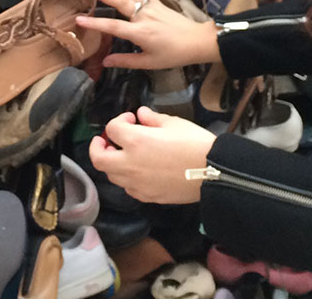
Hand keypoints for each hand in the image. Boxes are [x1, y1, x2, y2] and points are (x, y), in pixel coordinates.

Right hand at [78, 0, 219, 69]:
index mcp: (141, 33)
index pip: (114, 27)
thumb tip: (104, 61)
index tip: (79, 19)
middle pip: (120, 1)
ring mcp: (151, 7)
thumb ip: (125, 61)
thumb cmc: (173, 54)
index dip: (96, 23)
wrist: (196, 41)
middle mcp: (144, 16)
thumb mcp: (149, 63)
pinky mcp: (157, 2)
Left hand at [88, 106, 215, 203]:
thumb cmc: (195, 144)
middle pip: (99, 158)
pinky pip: (128, 188)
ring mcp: (136, 184)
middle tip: (107, 141)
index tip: (132, 119)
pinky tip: (139, 172)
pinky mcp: (147, 196)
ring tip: (124, 155)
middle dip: (98, 147)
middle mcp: (129, 164)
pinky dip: (127, 179)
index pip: (112, 129)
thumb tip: (140, 114)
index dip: (119, 120)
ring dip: (113, 163)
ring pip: (112, 175)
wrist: (214, 173)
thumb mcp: (174, 123)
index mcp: (135, 141)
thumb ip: (152, 119)